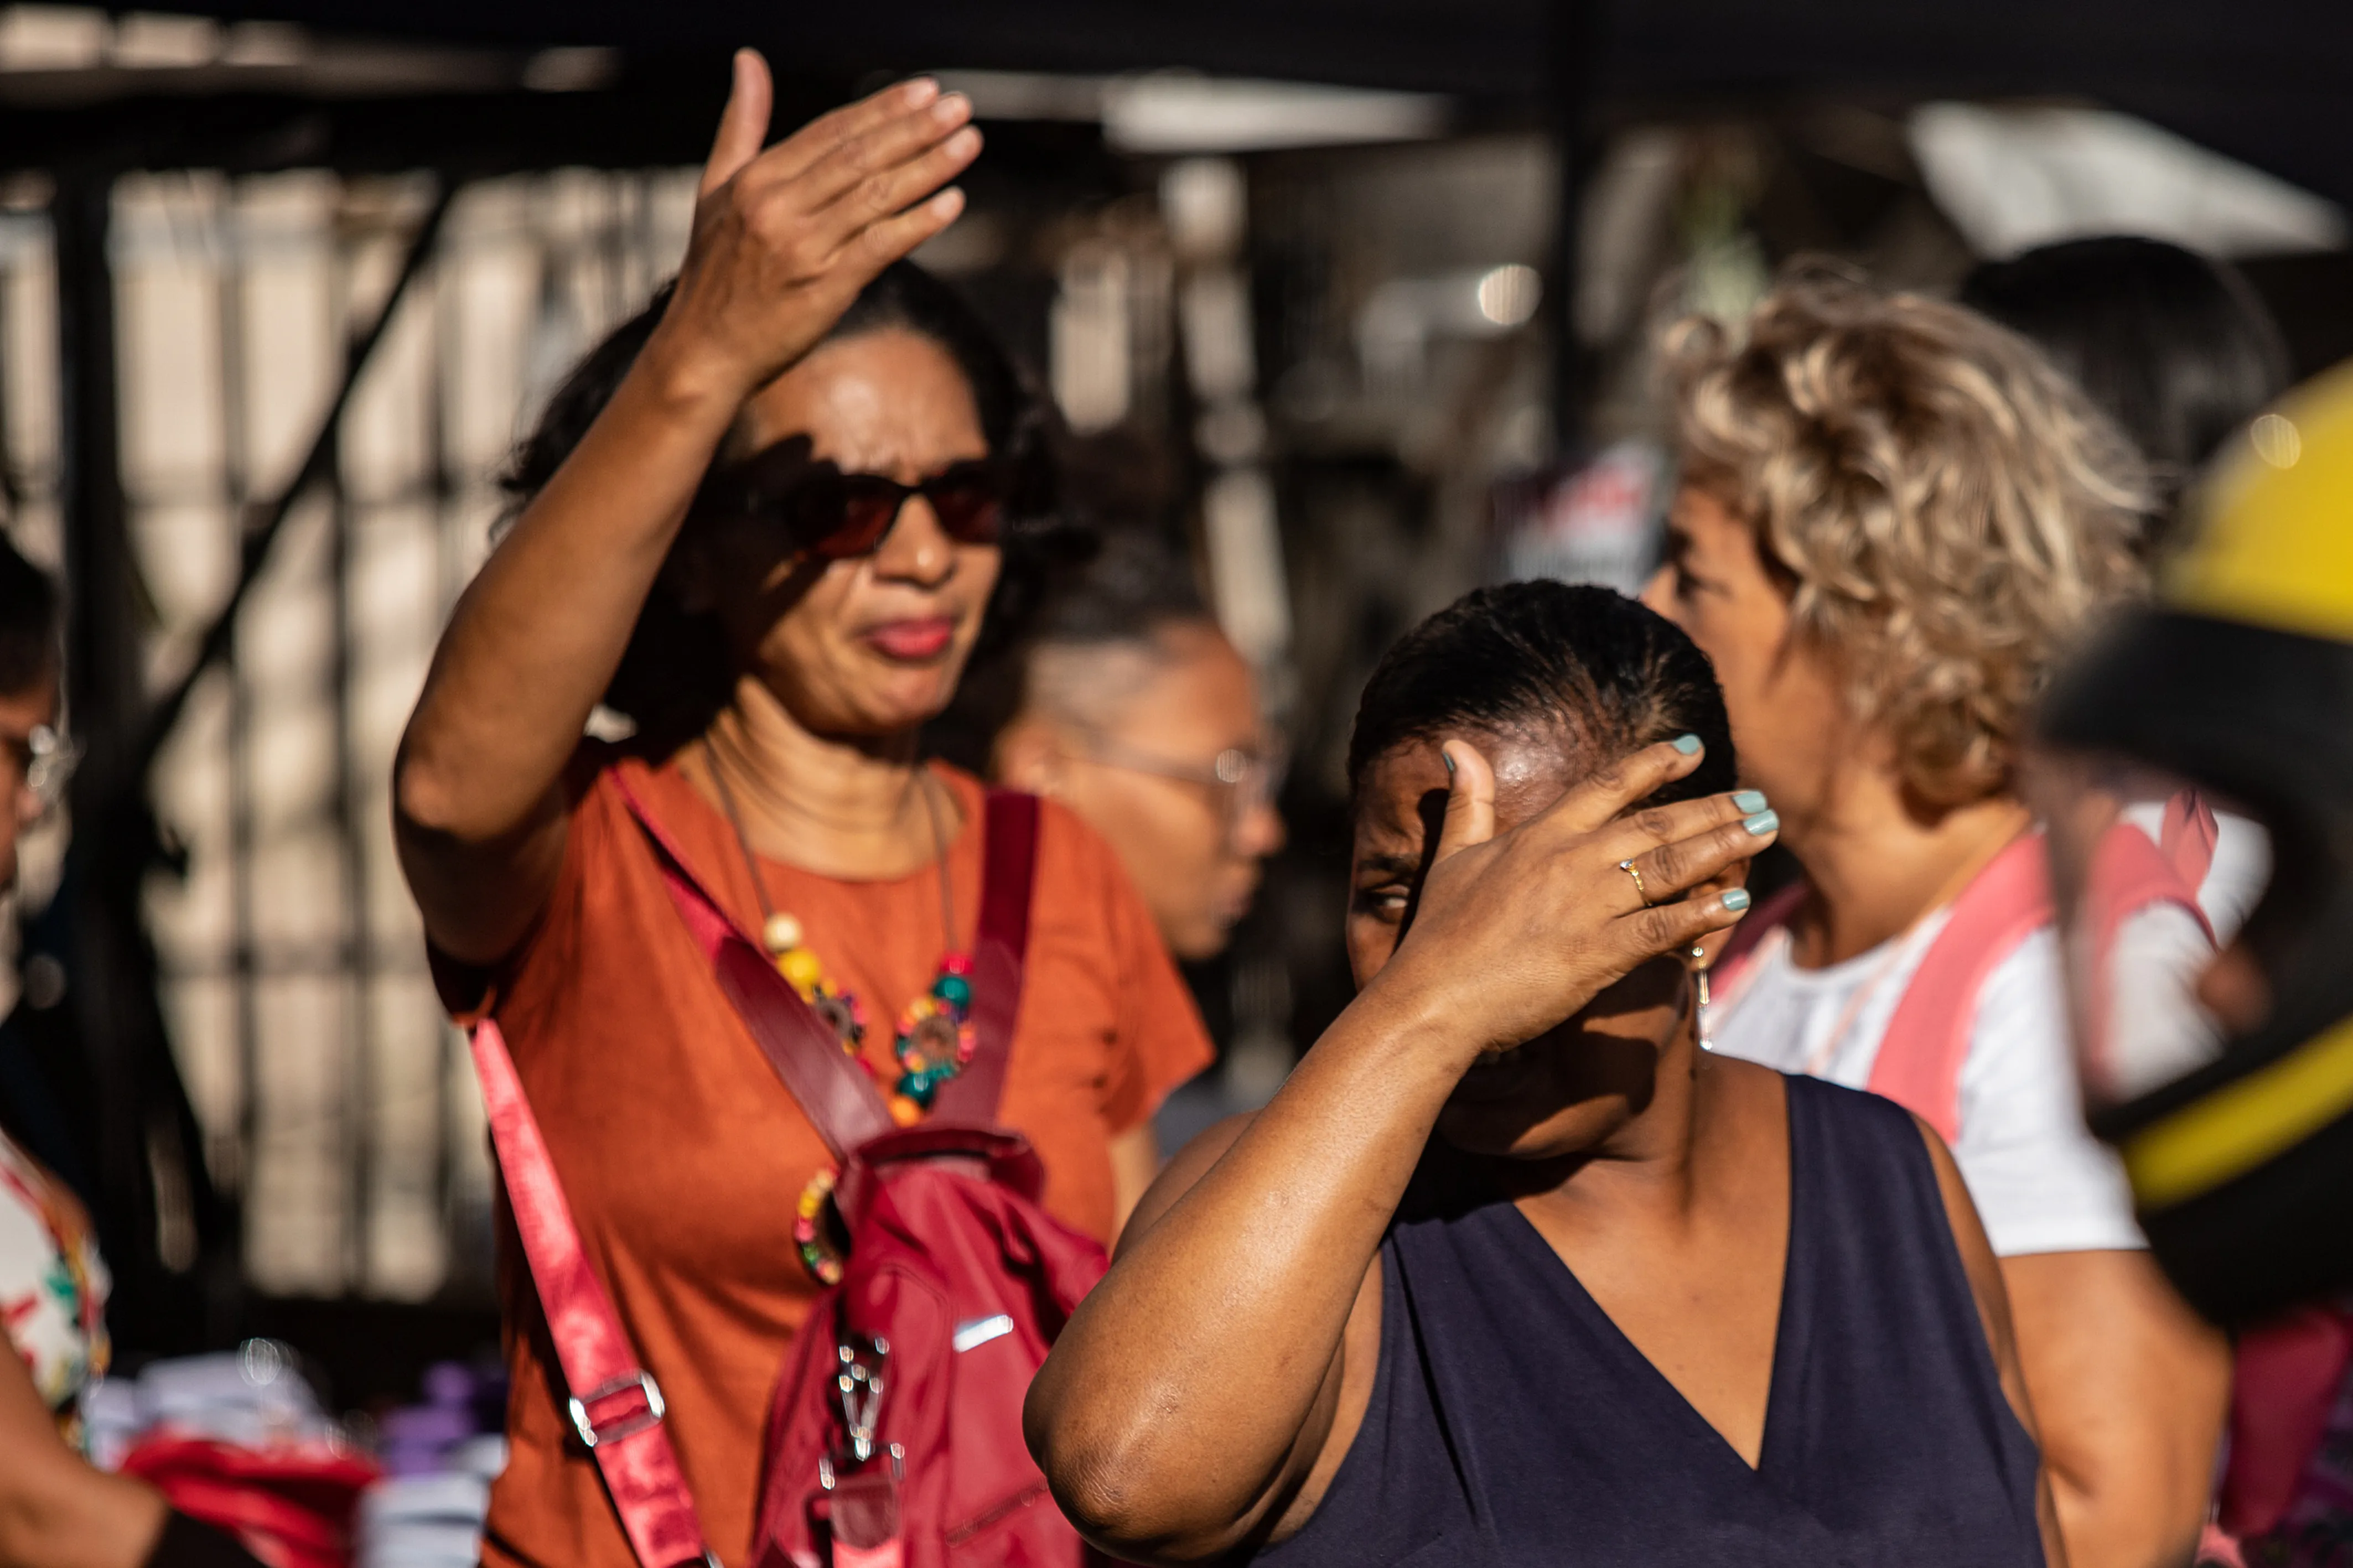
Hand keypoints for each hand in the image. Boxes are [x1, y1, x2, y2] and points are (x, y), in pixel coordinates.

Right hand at [653, 51, 981, 399]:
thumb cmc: (715, 272)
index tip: (926, 92)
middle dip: (915, 129)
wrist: (703, 352)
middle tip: (960, 107)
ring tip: (969, 143)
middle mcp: (778, 207)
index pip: (832, 133)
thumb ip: (741, 125)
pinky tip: (952, 203)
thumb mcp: (716, 189)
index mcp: (756, 179)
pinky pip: (879, 247)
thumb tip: (749, 61)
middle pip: (859, 157)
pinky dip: (918, 223)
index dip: (882, 109)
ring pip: (875, 196)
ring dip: (928, 167)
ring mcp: (802, 248)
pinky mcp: (824, 288)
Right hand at [1374, 737, 1771, 1056]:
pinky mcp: (1599, 952)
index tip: (1696, 748)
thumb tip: (1457, 745)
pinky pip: (1665, 925)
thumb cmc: (1440, 934)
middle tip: (1758, 799)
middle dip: (1713, 807)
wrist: (1433, 998)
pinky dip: (1705, 912)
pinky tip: (1739, 902)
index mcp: (1540, 835)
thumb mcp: (1451, 856)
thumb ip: (1468, 802)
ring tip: (1765, 830)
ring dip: (1724, 845)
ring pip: (1672, 865)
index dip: (1656, 763)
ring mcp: (1588, 905)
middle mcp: (1571, 860)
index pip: (1609, 785)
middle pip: (1657, 823)